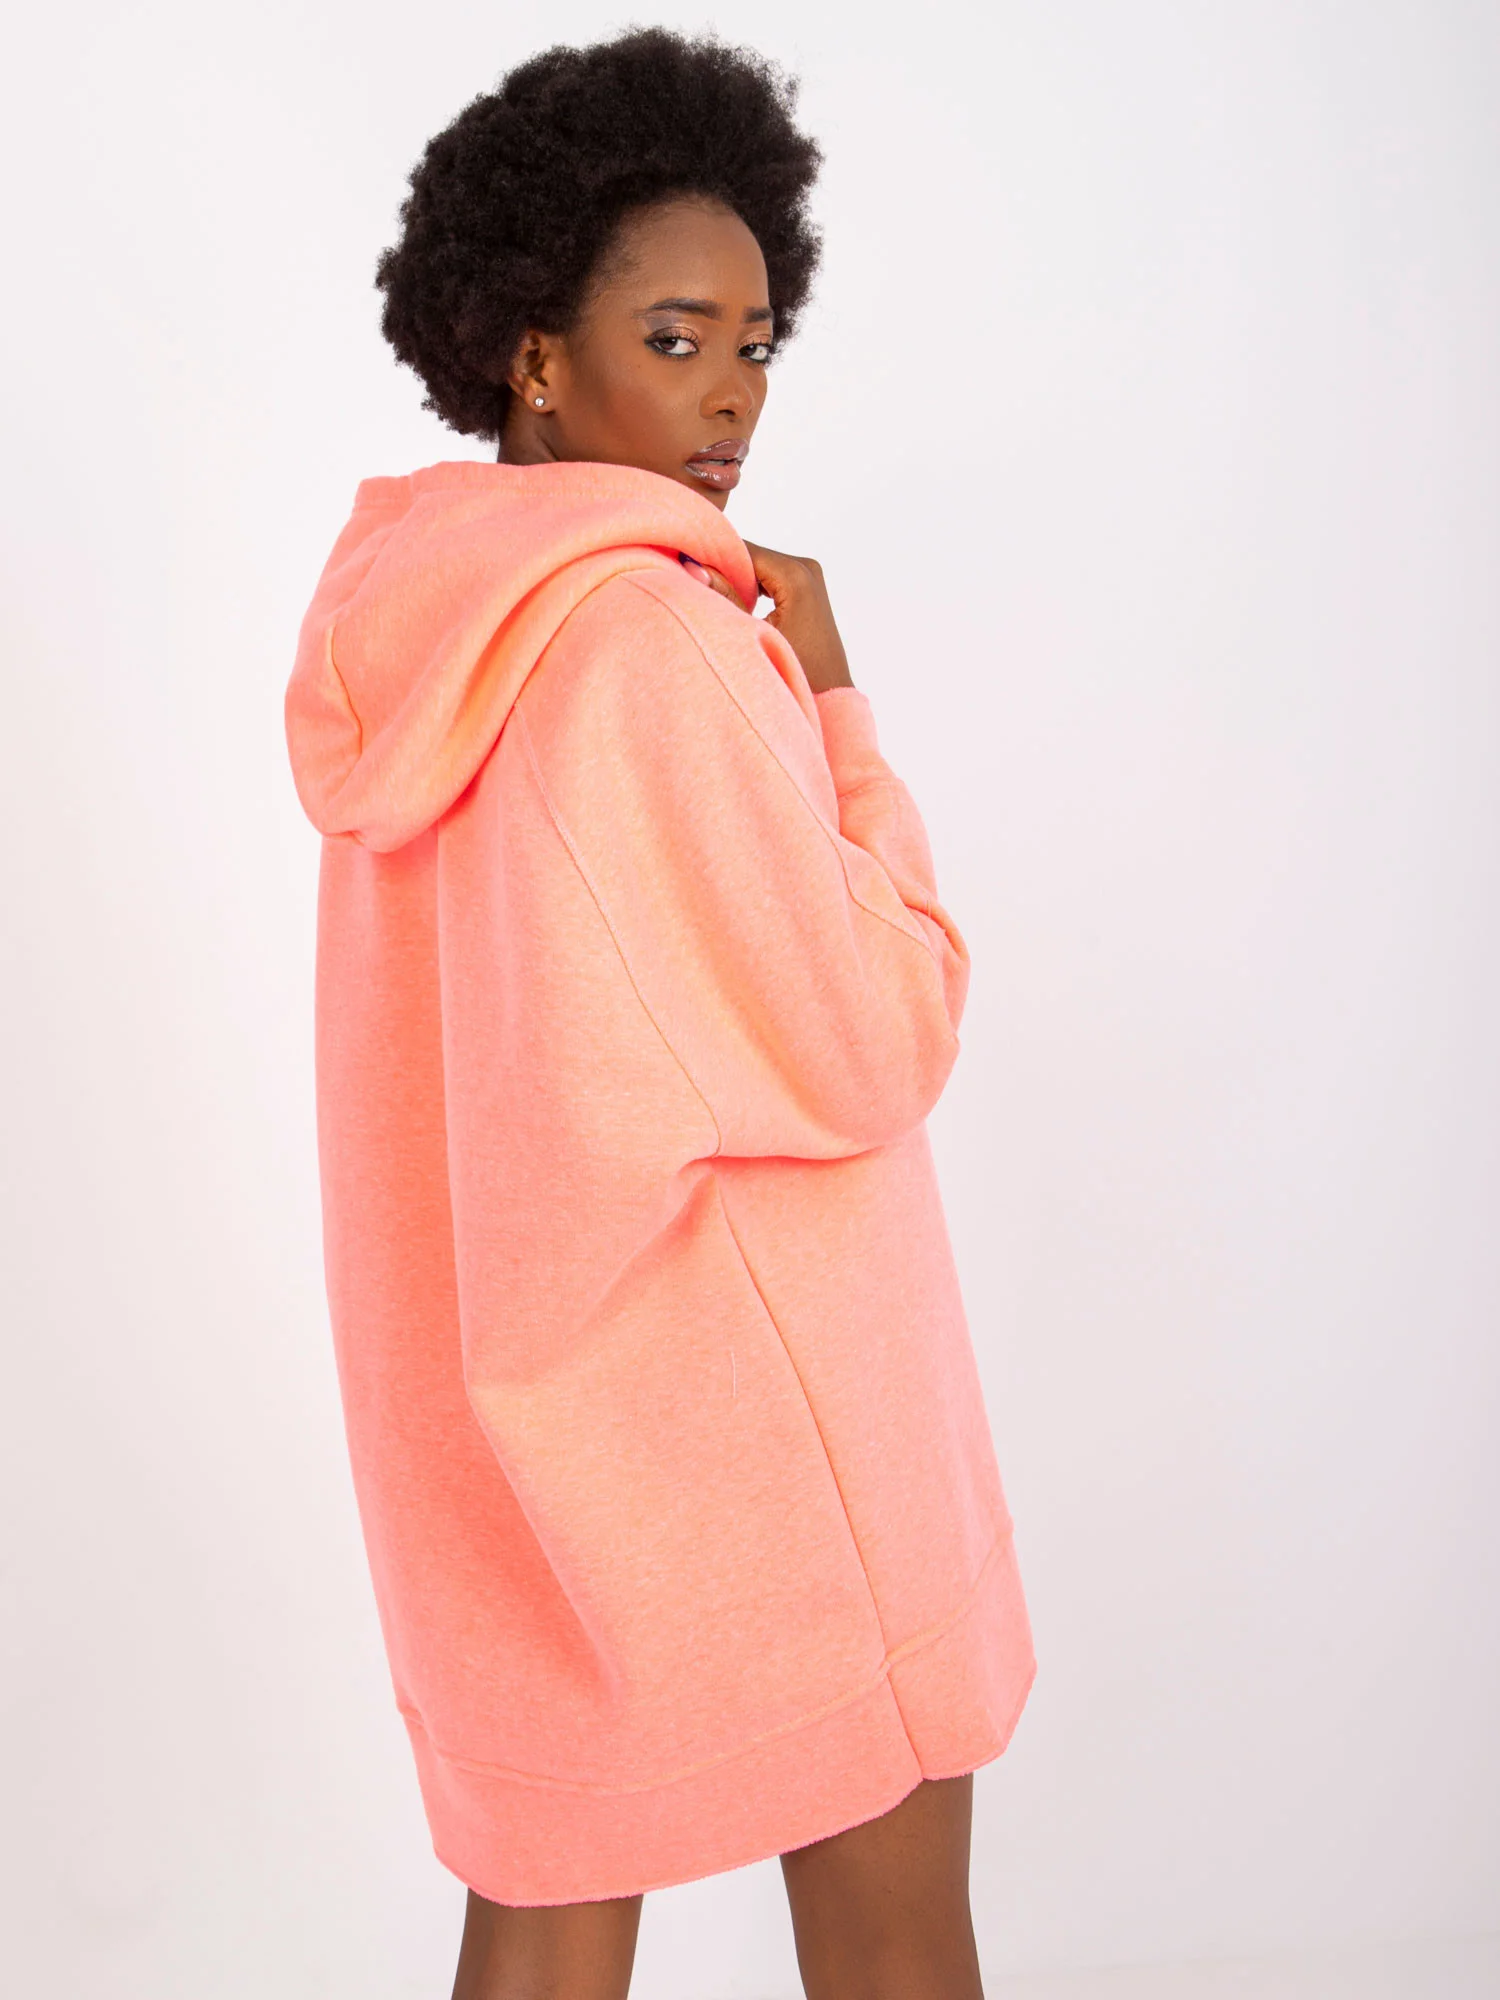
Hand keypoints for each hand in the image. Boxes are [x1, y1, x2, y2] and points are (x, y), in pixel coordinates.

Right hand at [677, 544, 854, 693]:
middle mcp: (806, 568)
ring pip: (757, 567)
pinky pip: (768, 578)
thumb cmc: (797, 675)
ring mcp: (808, 578)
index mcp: (796, 575)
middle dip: (721, 568)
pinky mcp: (806, 590)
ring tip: (708, 597)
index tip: (681, 566)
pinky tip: (731, 605)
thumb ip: (724, 597)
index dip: (711, 556)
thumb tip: (693, 566)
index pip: (742, 550)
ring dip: (733, 579)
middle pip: (749, 556)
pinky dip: (748, 588)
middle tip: (690, 584)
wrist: (830, 701)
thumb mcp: (752, 634)